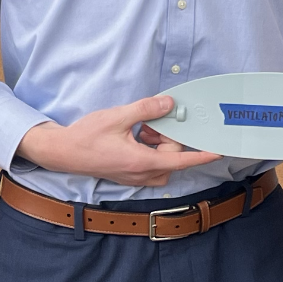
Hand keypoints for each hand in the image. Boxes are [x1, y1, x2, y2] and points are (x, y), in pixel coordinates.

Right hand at [17, 97, 221, 186]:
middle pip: (172, 157)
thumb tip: (169, 105)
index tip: (219, 152)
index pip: (181, 160)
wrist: (62, 152)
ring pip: (162, 161)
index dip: (202, 155)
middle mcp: (142, 174)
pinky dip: (149, 148)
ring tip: (139, 129)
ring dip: (157, 143)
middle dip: (167, 138)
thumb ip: (146, 110)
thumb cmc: (87, 137)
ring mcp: (135, 177)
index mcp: (142, 162)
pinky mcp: (129, 175)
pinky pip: (150, 163)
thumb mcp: (118, 117)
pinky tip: (134, 135)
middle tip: (150, 123)